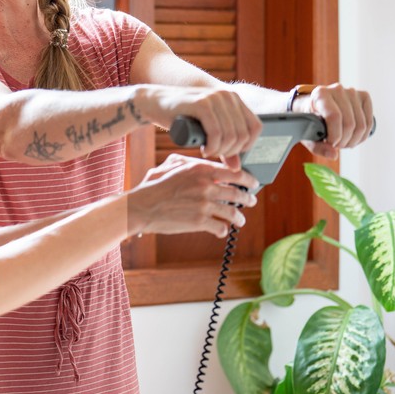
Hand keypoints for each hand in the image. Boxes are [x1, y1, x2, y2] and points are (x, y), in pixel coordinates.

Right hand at [127, 154, 258, 238]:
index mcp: (200, 169)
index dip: (247, 178)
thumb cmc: (153, 186)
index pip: (234, 172)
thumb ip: (190, 163)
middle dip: (248, 198)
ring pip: (233, 212)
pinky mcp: (200, 222)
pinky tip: (221, 230)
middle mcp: (205, 185)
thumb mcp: (170, 165)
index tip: (252, 182)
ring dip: (239, 218)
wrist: (142, 207)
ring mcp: (204, 204)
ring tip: (240, 220)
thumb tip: (204, 164)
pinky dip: (222, 230)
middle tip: (251, 200)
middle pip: (238, 192)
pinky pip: (221, 228)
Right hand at [142, 86, 261, 169]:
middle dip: (230, 151)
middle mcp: (227, 96)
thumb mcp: (207, 130)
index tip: (231, 154)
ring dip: (219, 150)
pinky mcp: (201, 104)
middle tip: (214, 154)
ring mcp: (215, 98)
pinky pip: (216, 133)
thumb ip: (224, 144)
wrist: (153, 103)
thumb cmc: (180, 117)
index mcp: (233, 99)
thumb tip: (237, 166)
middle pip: (243, 134)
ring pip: (230, 135)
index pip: (256, 127)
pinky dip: (211, 146)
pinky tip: (203, 149)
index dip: (247, 146)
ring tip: (207, 151)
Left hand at [297, 84, 373, 159]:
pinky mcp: (363, 96)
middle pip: (349, 123)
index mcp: (320, 95)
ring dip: (353, 140)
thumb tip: (333, 155)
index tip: (330, 144)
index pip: (334, 116)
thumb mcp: (307, 134)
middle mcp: (337, 90)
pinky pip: (369, 121)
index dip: (335, 135)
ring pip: (361, 125)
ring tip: (343, 143)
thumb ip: (318, 147)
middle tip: (336, 146)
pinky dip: (363, 135)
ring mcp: (352, 92)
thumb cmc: (309, 120)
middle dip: (344, 141)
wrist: (314, 106)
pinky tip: (353, 138)